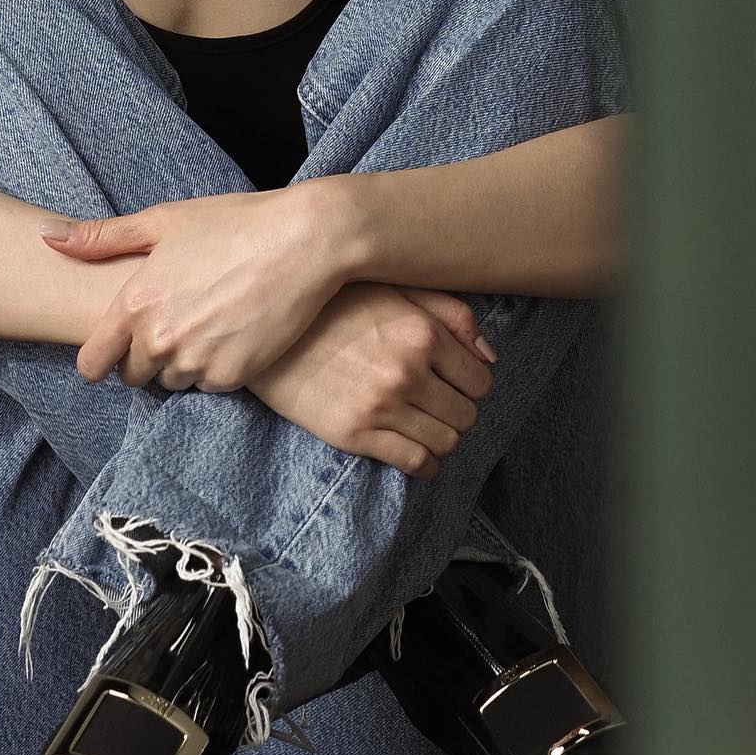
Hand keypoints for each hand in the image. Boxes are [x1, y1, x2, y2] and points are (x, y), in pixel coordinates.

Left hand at [39, 182, 349, 391]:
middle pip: (134, 375)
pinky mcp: (232, 377)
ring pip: (173, 382)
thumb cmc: (234, 223)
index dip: (99, 361)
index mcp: (134, 303)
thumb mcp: (164, 220)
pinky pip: (211, 386)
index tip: (111, 355)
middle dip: (147, 356)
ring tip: (210, 324)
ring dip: (184, 364)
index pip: (93, 362)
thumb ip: (101, 237)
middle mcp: (159, 339)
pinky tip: (235, 334)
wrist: (304, 241)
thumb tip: (45, 236)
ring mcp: (196, 361)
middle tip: (178, 323)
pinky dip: (218, 369)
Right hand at [246, 280, 497, 480]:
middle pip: (466, 415)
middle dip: (457, 411)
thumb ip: (449, 314)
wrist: (266, 330)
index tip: (454, 383)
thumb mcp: (394, 290)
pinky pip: (415, 463)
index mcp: (422, 333)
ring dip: (441, 437)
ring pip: (446, 443)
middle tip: (437, 404)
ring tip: (424, 425)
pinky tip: (414, 450)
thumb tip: (489, 355)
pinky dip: (424, 464)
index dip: (471, 384)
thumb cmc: (331, 304)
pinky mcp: (354, 434)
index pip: (480, 381)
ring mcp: (381, 407)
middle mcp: (407, 372)